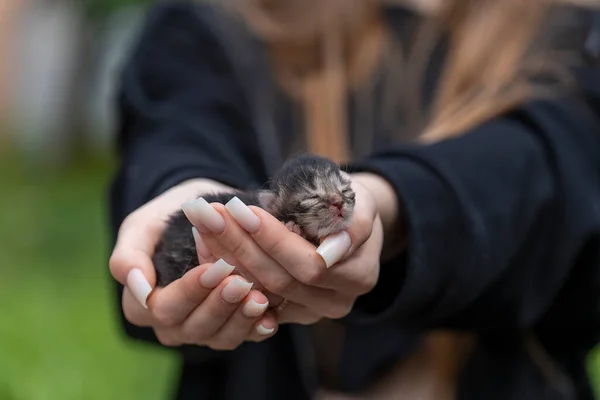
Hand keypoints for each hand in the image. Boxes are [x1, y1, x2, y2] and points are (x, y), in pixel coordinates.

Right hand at [109, 179, 277, 349]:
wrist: (206, 212)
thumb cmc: (167, 218)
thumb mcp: (142, 227)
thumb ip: (129, 257)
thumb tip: (139, 290)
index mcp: (144, 305)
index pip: (163, 309)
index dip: (189, 292)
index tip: (214, 268)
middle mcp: (173, 324)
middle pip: (193, 327)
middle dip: (219, 304)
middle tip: (241, 281)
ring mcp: (203, 329)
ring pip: (220, 337)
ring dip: (241, 319)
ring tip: (259, 298)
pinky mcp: (231, 327)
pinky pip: (244, 337)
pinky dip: (257, 329)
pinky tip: (270, 317)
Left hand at [183, 175, 384, 324]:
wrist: (348, 223)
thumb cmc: (352, 204)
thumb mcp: (359, 203)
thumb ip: (352, 226)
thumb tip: (330, 251)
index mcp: (356, 277)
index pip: (308, 265)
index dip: (273, 240)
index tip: (241, 210)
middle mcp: (334, 303)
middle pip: (278, 280)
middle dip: (240, 244)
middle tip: (209, 213)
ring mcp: (308, 311)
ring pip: (257, 290)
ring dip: (225, 254)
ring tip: (202, 221)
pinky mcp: (285, 311)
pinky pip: (249, 294)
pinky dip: (225, 267)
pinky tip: (205, 240)